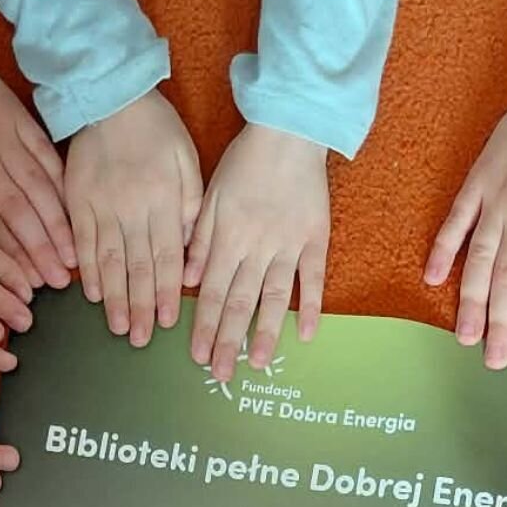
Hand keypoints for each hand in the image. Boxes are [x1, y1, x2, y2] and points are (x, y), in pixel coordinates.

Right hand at [65, 92, 202, 347]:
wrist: (112, 96)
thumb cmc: (156, 128)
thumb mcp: (188, 161)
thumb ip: (192, 207)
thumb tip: (191, 253)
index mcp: (163, 202)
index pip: (168, 258)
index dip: (167, 293)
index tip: (168, 322)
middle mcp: (132, 209)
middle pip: (138, 267)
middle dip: (142, 307)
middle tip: (142, 339)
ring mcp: (102, 206)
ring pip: (109, 261)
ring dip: (115, 298)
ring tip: (119, 327)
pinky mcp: (77, 200)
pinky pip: (81, 241)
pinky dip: (86, 270)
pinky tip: (92, 294)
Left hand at [184, 125, 329, 380]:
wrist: (289, 132)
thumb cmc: (245, 161)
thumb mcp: (209, 195)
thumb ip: (200, 239)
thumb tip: (190, 280)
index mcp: (227, 238)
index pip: (212, 293)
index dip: (205, 327)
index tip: (198, 356)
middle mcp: (256, 248)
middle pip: (240, 303)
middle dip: (228, 342)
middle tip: (220, 374)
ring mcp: (288, 246)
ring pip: (274, 298)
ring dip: (265, 333)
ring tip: (257, 364)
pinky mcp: (316, 239)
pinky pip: (313, 278)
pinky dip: (311, 307)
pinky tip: (307, 335)